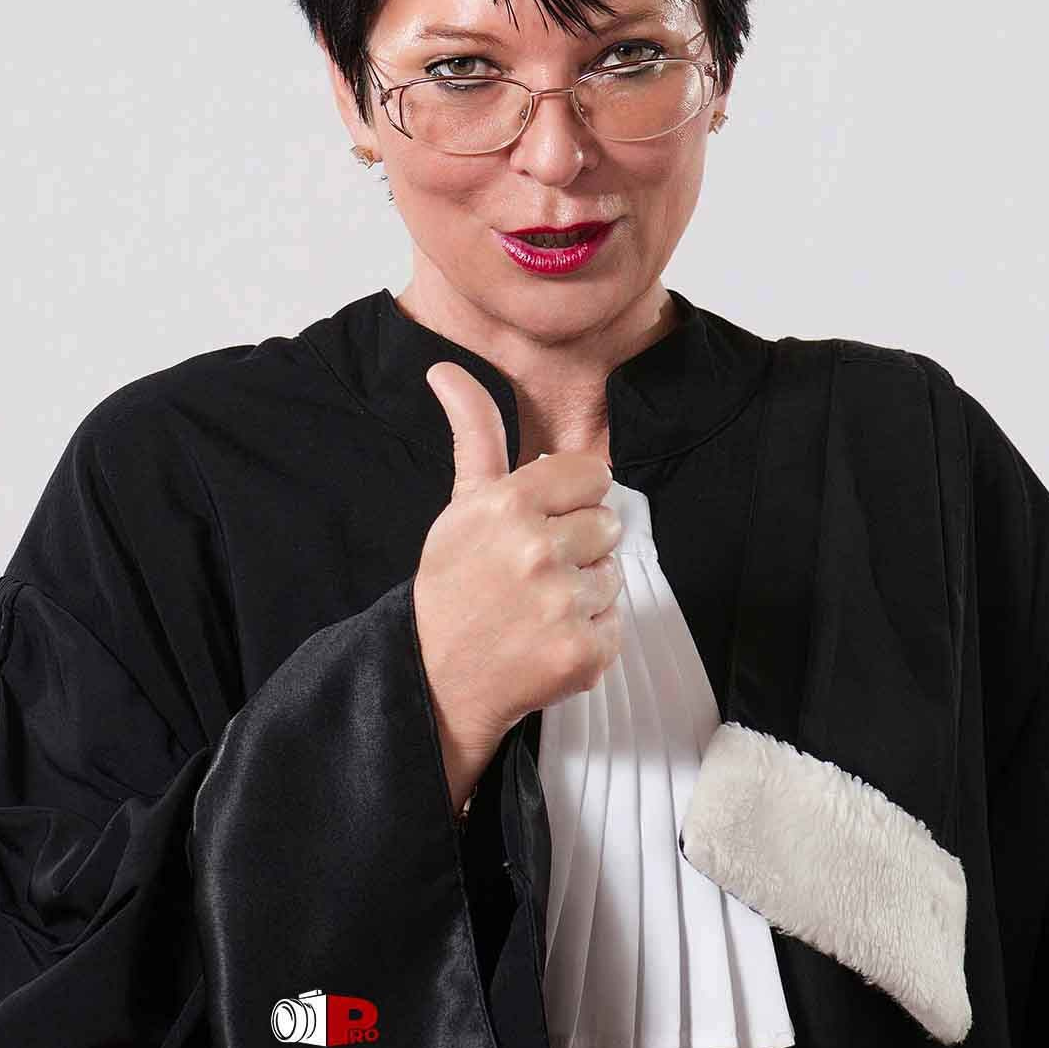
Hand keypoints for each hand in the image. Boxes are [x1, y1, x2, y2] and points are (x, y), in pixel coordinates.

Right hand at [411, 361, 625, 814]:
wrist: (432, 680)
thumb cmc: (451, 587)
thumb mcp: (461, 504)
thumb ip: (475, 432)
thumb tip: (445, 367)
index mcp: (510, 504)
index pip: (592, 476)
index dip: (570, 501)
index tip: (541, 524)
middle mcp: (538, 549)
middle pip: (607, 526)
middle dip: (577, 549)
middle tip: (531, 575)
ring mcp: (562, 603)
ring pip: (613, 578)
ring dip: (584, 596)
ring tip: (536, 611)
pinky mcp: (583, 653)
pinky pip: (616, 629)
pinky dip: (588, 641)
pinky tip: (547, 642)